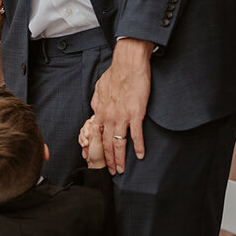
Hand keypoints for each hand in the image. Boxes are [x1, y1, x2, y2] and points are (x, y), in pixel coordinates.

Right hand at [78, 116, 105, 169]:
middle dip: (84, 134)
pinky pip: (81, 136)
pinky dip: (81, 142)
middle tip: (86, 142)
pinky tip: (85, 148)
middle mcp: (98, 129)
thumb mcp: (98, 143)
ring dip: (82, 139)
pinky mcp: (89, 138)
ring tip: (86, 146)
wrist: (95, 165)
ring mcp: (93, 134)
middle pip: (86, 125)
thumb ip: (96, 132)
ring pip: (83, 130)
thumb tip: (95, 122)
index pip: (94, 119)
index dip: (88, 126)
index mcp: (103, 129)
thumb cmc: (100, 156)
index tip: (88, 134)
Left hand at [91, 37, 150, 174]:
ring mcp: (122, 116)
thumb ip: (96, 101)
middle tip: (110, 172)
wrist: (128, 64)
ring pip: (119, 143)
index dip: (96, 150)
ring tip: (121, 169)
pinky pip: (137, 134)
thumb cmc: (115, 74)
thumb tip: (94, 110)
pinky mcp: (136, 113)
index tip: (96, 160)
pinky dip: (139, 146)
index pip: (96, 136)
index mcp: (100, 111)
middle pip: (107, 144)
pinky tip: (141, 155)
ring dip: (120, 158)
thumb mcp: (99, 88)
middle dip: (108, 160)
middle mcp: (109, 116)